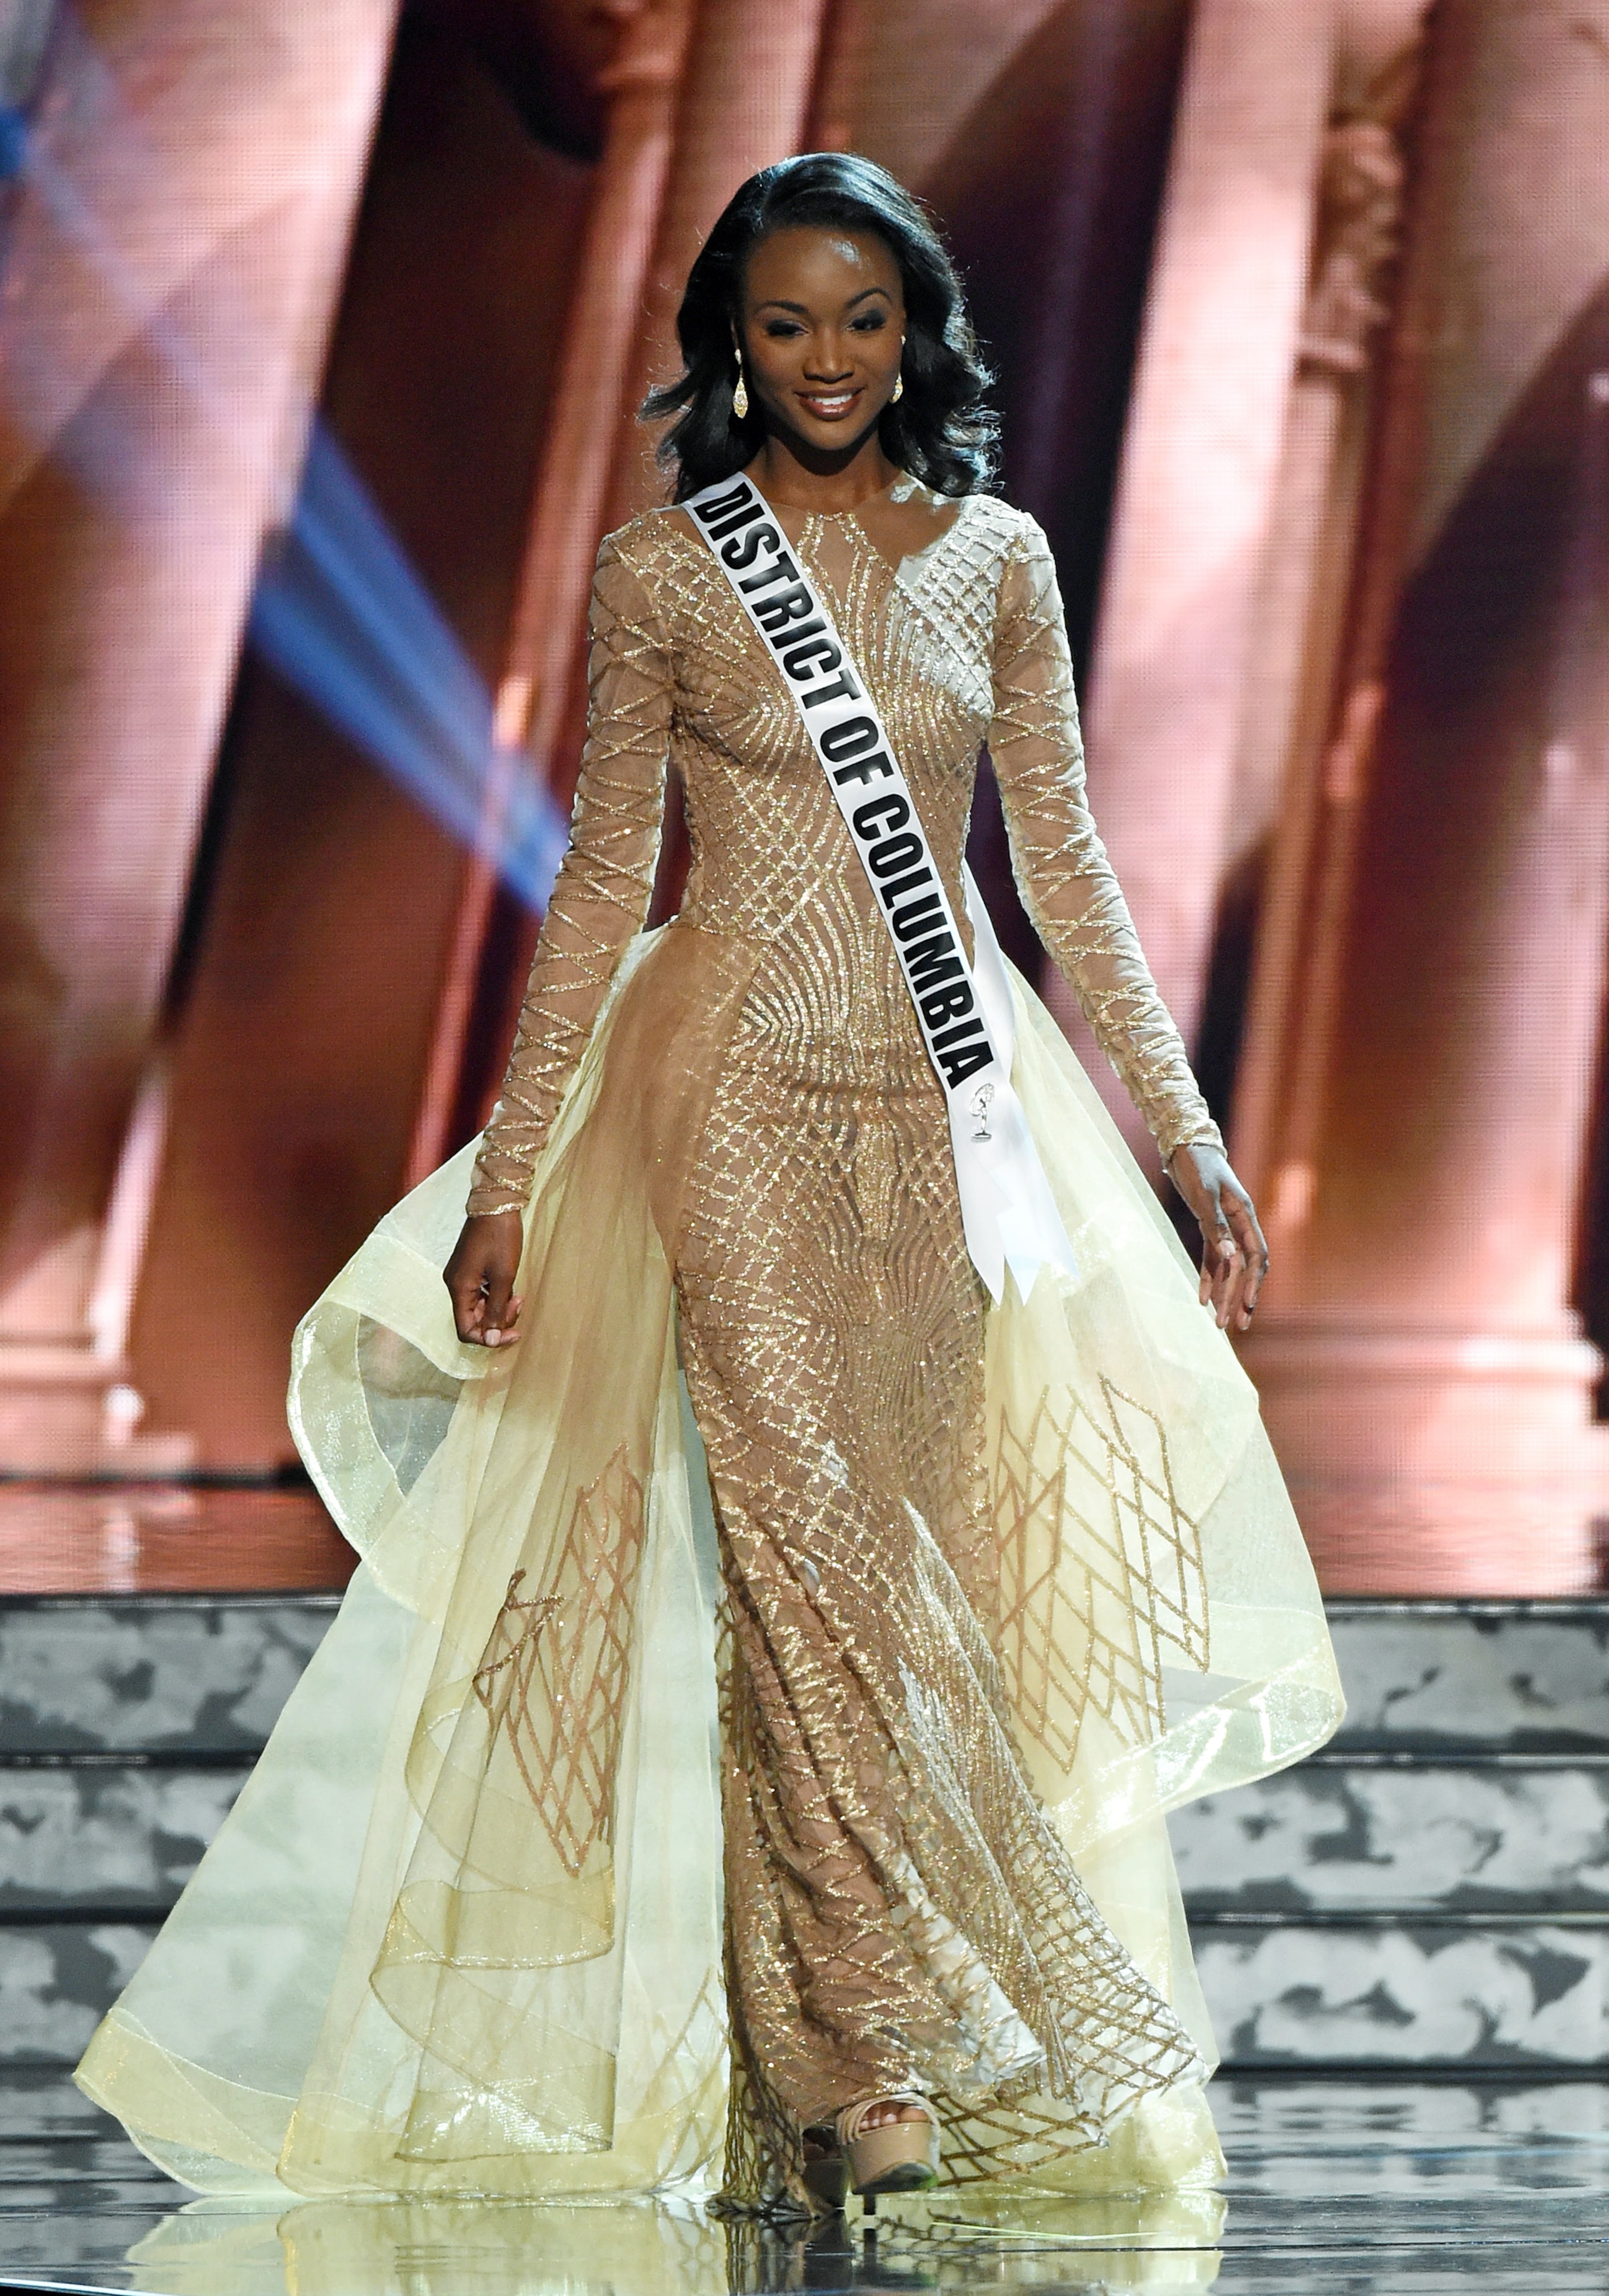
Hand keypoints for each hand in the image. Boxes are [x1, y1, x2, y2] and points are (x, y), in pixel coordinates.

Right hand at [444, 1211, 524, 1346]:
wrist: (496, 1205)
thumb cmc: (500, 1238)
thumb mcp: (504, 1277)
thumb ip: (496, 1310)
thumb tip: (489, 1340)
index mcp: (458, 1288)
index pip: (465, 1330)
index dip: (488, 1338)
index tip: (513, 1333)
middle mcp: (454, 1284)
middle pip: (473, 1320)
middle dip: (498, 1320)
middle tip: (519, 1305)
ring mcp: (461, 1276)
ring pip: (479, 1307)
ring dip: (500, 1308)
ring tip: (518, 1296)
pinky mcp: (469, 1269)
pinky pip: (481, 1294)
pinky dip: (496, 1296)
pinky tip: (511, 1289)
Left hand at [1166, 1141, 1267, 1332]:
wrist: (1185, 1146)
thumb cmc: (1196, 1165)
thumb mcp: (1204, 1195)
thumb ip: (1215, 1226)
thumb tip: (1231, 1258)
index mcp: (1245, 1217)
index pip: (1256, 1257)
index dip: (1254, 1282)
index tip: (1248, 1306)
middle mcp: (1239, 1225)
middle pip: (1245, 1268)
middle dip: (1241, 1297)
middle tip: (1236, 1326)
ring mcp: (1225, 1228)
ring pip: (1229, 1268)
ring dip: (1225, 1294)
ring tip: (1220, 1322)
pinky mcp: (1209, 1228)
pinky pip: (1212, 1260)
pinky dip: (1208, 1279)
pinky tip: (1201, 1299)